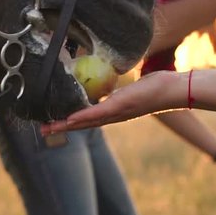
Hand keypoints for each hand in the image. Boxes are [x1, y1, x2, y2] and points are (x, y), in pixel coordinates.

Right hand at [41, 71, 178, 134]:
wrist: (173, 91)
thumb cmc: (154, 87)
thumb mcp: (129, 89)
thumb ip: (116, 90)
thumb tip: (106, 83)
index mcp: (112, 112)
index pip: (86, 119)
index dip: (68, 122)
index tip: (51, 124)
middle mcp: (112, 117)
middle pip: (81, 125)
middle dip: (61, 128)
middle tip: (42, 131)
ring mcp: (115, 113)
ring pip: (86, 121)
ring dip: (67, 125)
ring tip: (49, 128)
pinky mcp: (120, 106)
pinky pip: (97, 112)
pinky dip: (82, 116)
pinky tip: (70, 118)